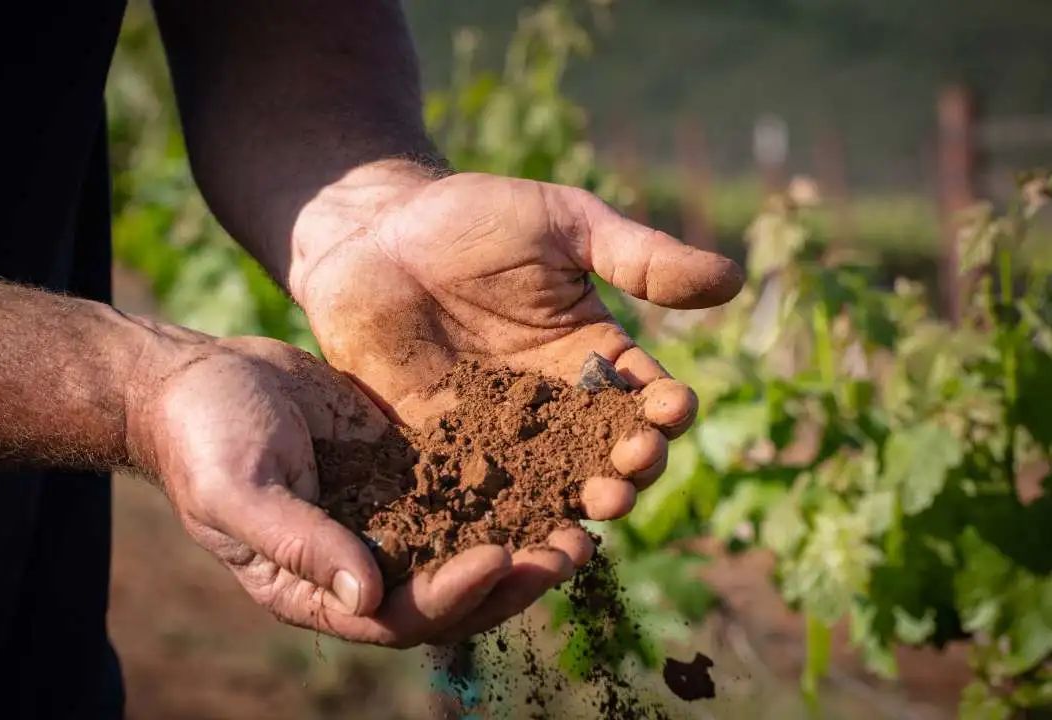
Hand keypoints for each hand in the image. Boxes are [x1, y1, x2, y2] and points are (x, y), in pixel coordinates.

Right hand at [127, 335, 590, 646]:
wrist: (201, 379)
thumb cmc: (205, 438)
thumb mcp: (240, 491)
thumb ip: (299, 544)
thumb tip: (367, 598)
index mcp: (317, 589)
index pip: (400, 615)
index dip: (454, 594)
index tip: (501, 557)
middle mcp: (362, 565)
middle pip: (452, 594)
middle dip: (512, 580)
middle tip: (570, 552)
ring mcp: (388, 518)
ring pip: (468, 544)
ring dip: (524, 542)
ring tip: (581, 525)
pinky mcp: (405, 473)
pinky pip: (464, 490)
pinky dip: (508, 491)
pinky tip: (554, 472)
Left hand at [294, 170, 743, 518]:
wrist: (374, 232)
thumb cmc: (472, 217)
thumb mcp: (564, 224)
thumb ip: (638, 257)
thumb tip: (734, 278)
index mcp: (594, 357)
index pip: (644, 397)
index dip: (665, 410)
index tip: (670, 410)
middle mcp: (555, 407)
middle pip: (606, 457)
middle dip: (625, 473)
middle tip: (623, 476)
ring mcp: (497, 435)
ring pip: (549, 489)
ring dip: (571, 512)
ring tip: (580, 526)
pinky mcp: (439, 451)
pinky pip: (474, 496)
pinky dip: (495, 523)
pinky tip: (506, 540)